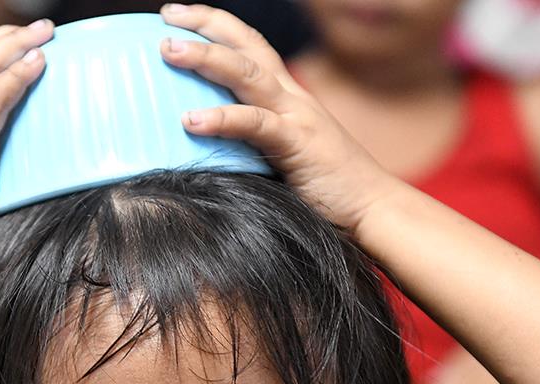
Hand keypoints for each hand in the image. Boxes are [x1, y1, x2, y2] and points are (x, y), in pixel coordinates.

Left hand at [158, 4, 397, 232]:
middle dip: (205, 24)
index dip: (215, 26)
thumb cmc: (326, 188)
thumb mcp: (281, 155)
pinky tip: (190, 121)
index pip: (249, 45)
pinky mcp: (297, 145)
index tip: (177, 18)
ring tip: (169, 50)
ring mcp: (296, 117)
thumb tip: (200, 148)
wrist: (373, 208)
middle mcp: (292, 97)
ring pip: (247, 73)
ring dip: (205, 57)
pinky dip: (222, 119)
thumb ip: (249, 143)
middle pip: (246, 44)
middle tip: (166, 18)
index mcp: (288, 96)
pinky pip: (255, 124)